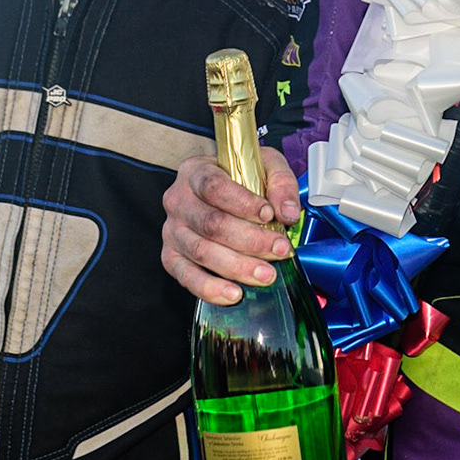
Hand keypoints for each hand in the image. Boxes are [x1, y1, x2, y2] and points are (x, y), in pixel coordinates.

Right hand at [161, 147, 302, 304]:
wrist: (218, 188)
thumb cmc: (240, 177)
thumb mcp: (265, 165)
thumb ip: (280, 182)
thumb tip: (288, 212)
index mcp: (195, 171)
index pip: (214, 186)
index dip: (242, 203)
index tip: (269, 214)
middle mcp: (178, 200)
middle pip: (211, 224)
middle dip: (250, 241)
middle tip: (280, 250)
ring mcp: (172, 230)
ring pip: (201, 252)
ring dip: (237, 267)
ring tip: (266, 275)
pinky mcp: (171, 256)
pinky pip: (186, 277)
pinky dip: (210, 288)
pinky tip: (234, 294)